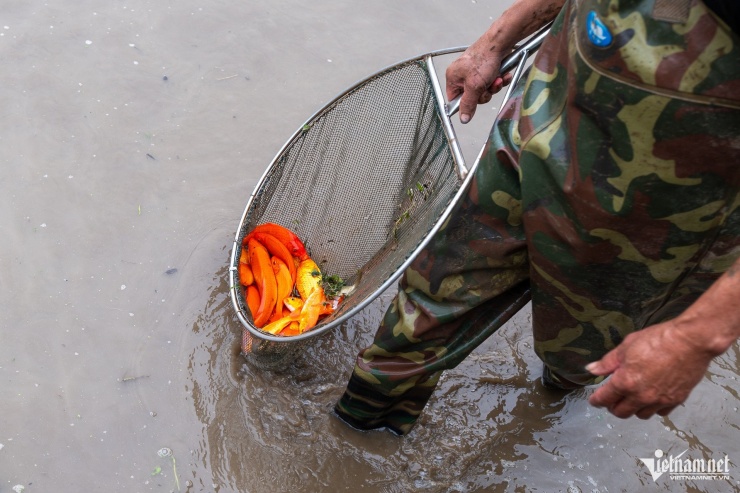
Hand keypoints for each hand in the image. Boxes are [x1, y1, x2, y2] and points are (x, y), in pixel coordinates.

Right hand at [445, 46, 511, 123]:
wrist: (500, 42)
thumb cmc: (484, 58)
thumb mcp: (474, 86)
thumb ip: (468, 104)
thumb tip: (463, 118)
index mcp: (453, 77)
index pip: (455, 99)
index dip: (466, 103)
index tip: (475, 102)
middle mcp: (462, 75)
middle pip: (472, 97)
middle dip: (485, 93)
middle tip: (489, 86)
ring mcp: (474, 72)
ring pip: (484, 90)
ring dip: (494, 87)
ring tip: (497, 78)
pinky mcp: (486, 70)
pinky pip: (491, 82)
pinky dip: (498, 80)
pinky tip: (502, 75)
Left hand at [586, 320, 714, 418]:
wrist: (690, 341)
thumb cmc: (657, 339)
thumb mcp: (626, 346)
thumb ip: (608, 362)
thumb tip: (592, 369)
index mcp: (625, 382)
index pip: (605, 399)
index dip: (596, 400)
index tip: (594, 400)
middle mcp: (641, 396)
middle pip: (621, 413)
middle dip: (613, 407)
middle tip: (612, 399)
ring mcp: (659, 400)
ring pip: (641, 415)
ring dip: (633, 408)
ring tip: (632, 397)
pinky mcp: (676, 400)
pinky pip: (660, 412)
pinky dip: (653, 408)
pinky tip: (652, 397)